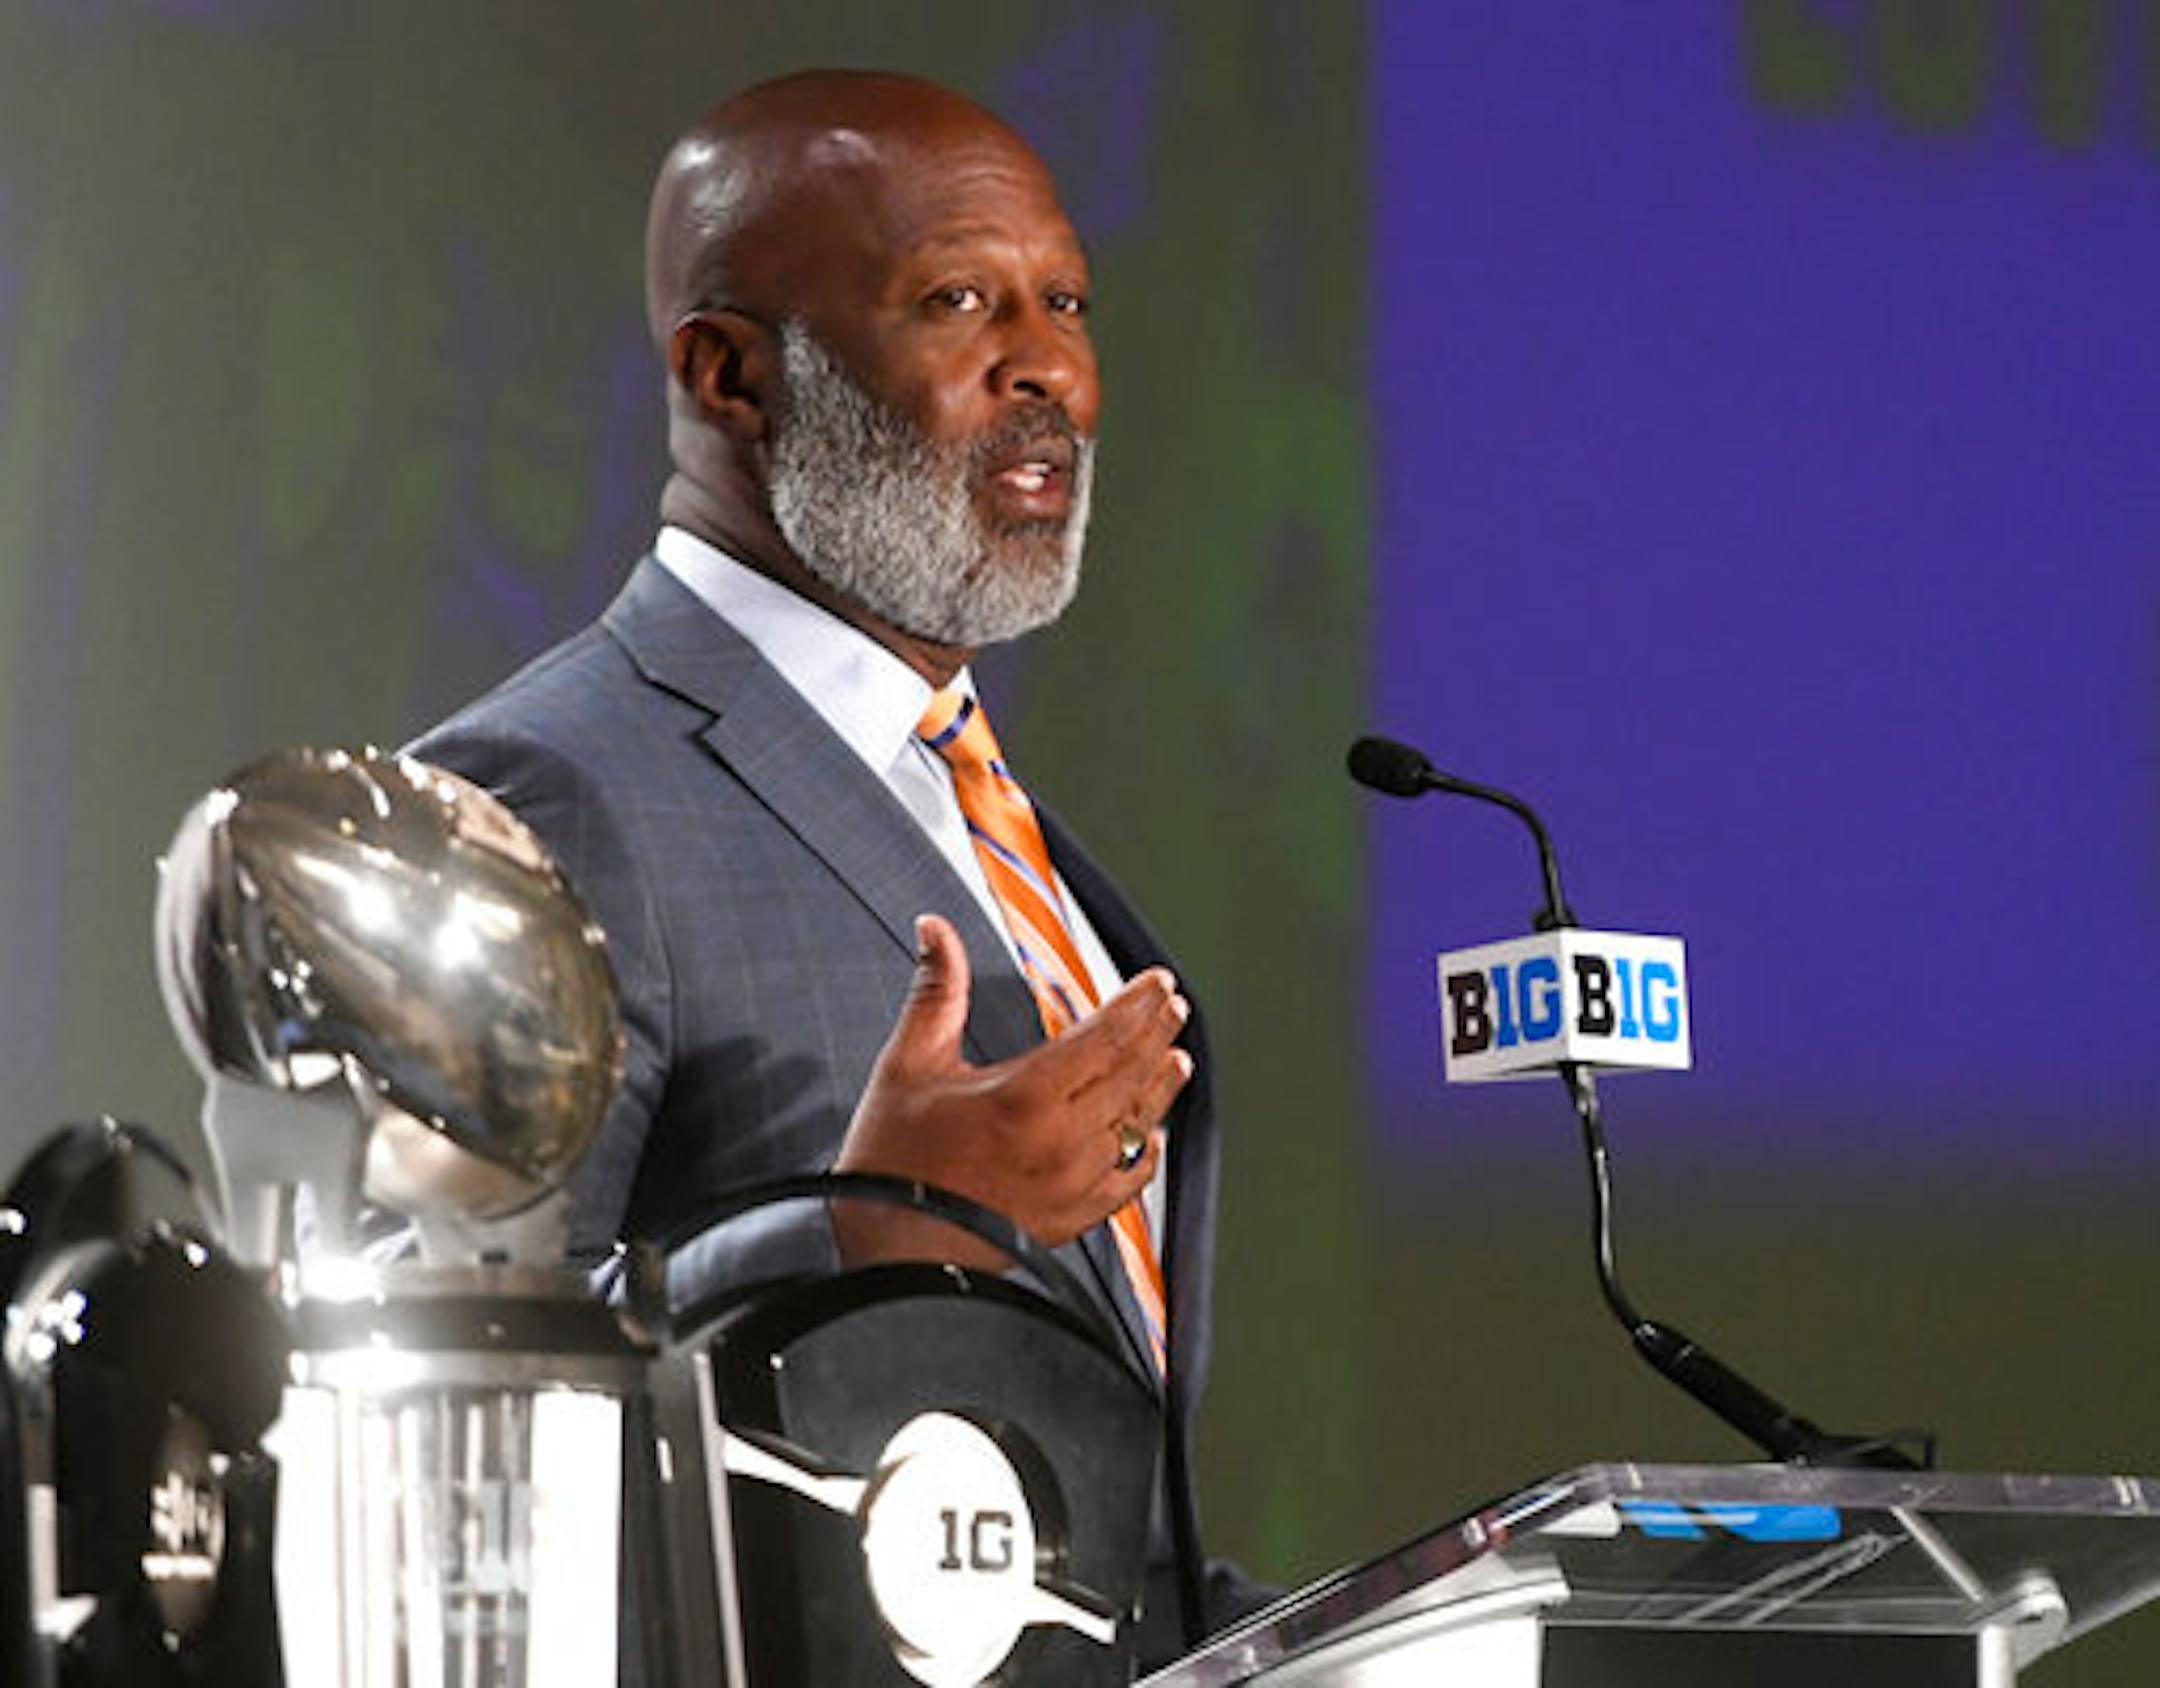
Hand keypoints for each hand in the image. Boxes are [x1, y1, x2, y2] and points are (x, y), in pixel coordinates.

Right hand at [833, 913, 1191, 1255]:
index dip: (1139, 1004)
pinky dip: (1145, 1152)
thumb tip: (936, 930)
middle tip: (1175, 1007)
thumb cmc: (892, 1161)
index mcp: (1026, 1096)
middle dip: (1158, 1034)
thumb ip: (936, 991)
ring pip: (1137, 1126)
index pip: (1107, 1036)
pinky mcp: (1070, 1220)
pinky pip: (1128, 1183)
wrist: (891, 1252)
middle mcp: (1061, 1141)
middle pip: (1132, 1075)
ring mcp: (1072, 1184)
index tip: (1159, 982)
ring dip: (1160, 1087)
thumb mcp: (907, 1064)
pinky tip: (1151, 1137)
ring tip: (1177, 1059)